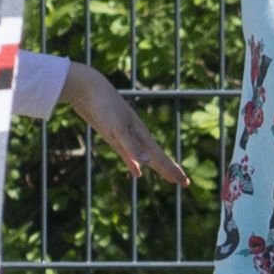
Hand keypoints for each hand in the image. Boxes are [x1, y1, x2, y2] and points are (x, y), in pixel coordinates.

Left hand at [55, 64, 192, 186]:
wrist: (89, 90)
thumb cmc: (104, 106)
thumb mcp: (117, 127)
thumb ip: (130, 144)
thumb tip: (147, 161)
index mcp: (141, 135)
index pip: (160, 158)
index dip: (172, 171)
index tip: (185, 182)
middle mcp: (137, 137)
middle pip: (157, 158)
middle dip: (170, 171)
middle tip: (185, 183)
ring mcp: (126, 138)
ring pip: (145, 158)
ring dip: (156, 168)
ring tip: (168, 178)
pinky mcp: (114, 138)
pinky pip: (129, 156)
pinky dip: (134, 165)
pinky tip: (137, 174)